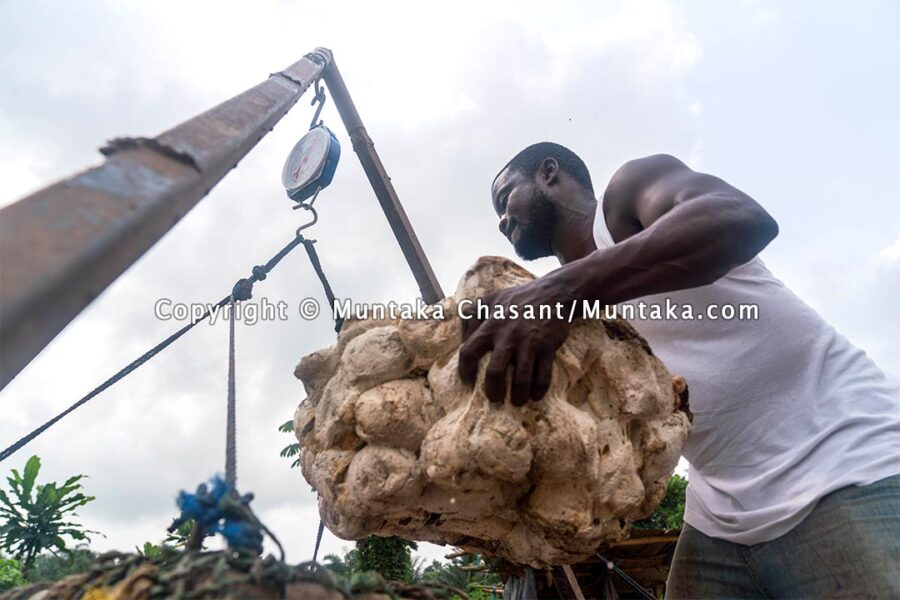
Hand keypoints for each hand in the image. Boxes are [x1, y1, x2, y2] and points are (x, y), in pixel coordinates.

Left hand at [457, 276, 574, 404]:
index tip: (467, 380)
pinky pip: (543, 376)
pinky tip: (535, 395)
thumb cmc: (518, 299)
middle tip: (495, 398)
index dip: (465, 369)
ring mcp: (529, 343)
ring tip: (517, 401)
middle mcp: (508, 336)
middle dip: (493, 391)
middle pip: (495, 372)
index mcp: (491, 325)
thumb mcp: (490, 299)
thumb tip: (462, 337)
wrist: (554, 293)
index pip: (469, 351)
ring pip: (521, 379)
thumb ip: (473, 315)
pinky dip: (538, 390)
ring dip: (518, 396)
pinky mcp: (548, 348)